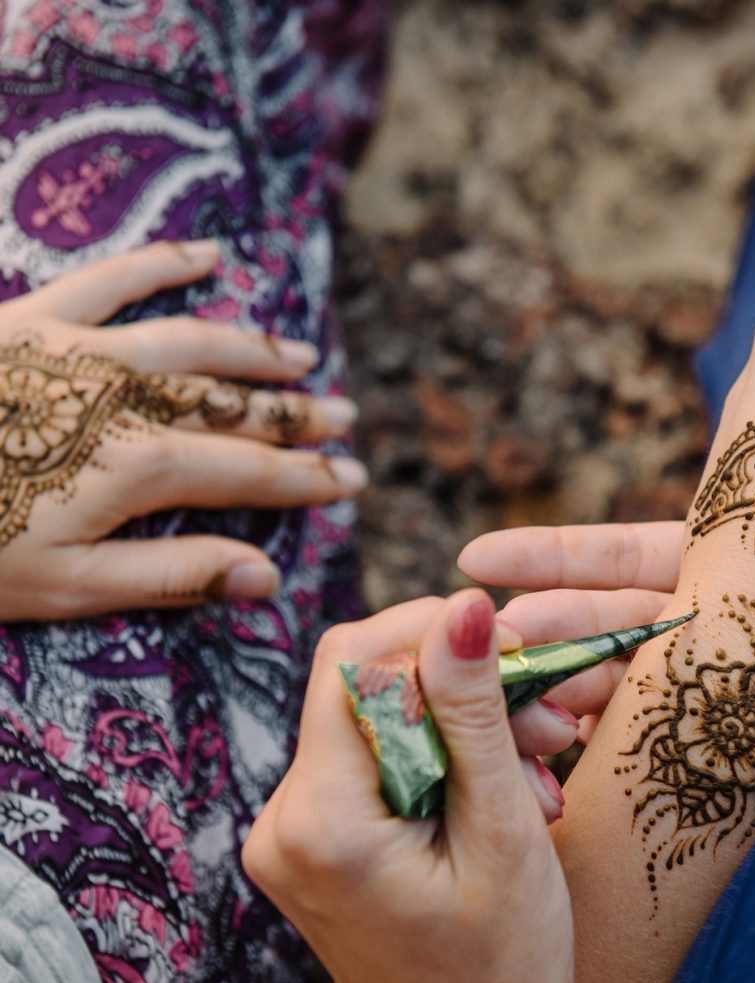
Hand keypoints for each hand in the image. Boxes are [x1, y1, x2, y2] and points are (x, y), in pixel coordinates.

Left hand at [0, 240, 368, 619]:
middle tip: (346, 421)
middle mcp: (125, 398)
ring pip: (193, 342)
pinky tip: (207, 255)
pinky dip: (162, 265)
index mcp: (137, 467)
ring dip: (254, 352)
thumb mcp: (67, 587)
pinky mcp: (33, 318)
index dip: (307, 478)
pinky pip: (110, 279)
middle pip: (234, 403)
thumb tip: (266, 576)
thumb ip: (172, 577)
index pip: (249, 471)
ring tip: (303, 359)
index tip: (353, 481)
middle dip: (297, 416)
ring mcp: (80, 350)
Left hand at [242, 591, 573, 982]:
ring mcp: (295, 835)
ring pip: (377, 718)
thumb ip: (475, 711)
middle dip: (459, 681)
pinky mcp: (318, 842)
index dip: (431, 631)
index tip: (513, 643)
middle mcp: (284, 822)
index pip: (352, 662)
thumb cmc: (506, 971)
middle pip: (364, 686)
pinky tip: (502, 781)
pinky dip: (442, 753)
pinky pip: (377, 759)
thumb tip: (466, 603)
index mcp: (320, 822)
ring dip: (461, 719)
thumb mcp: (503, 831)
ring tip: (540, 758)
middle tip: (546, 712)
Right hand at [463, 134, 754, 825]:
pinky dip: (648, 745)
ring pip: (650, 689)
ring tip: (517, 696)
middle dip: (549, 623)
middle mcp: (740, 630)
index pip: (630, 555)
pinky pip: (707, 750)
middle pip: (622, 627)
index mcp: (748, 564)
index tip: (477, 558)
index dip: (555, 555)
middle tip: (475, 629)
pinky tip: (589, 745)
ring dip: (581, 685)